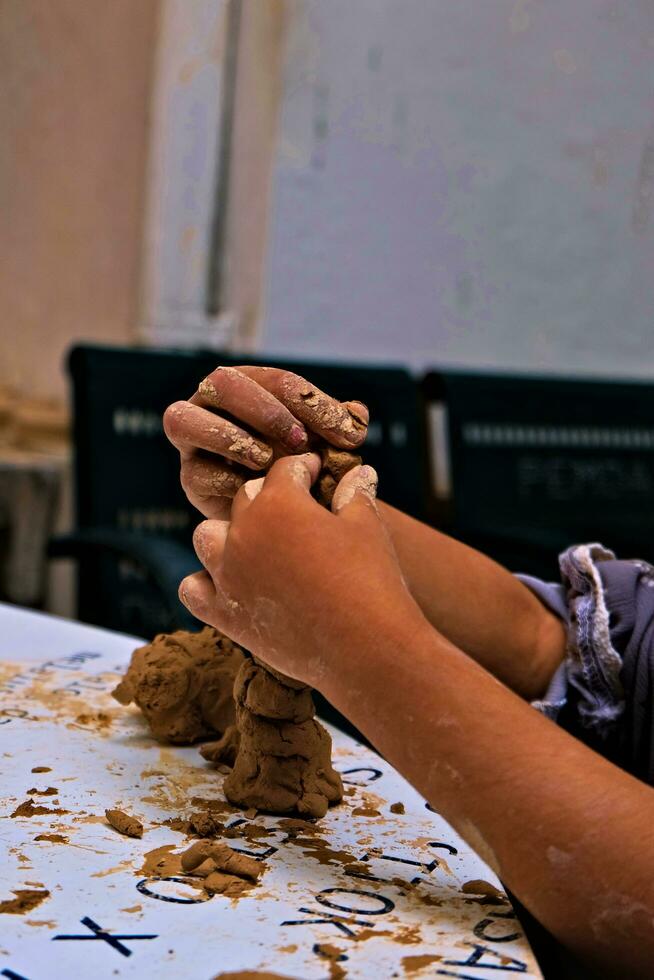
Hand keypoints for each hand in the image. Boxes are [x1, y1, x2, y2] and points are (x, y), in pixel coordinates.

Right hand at [163, 366, 368, 518]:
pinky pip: (195, 472)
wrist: (282, 514)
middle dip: (263, 410)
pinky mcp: (190, 478)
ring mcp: (194, 440)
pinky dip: (227, 481)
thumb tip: (358, 414)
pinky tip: (255, 492)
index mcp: (250, 384)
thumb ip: (341, 425)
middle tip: (299, 442)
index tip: (345, 434)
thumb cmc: (302, 463)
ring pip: (184, 419)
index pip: (275, 380)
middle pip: (221, 383)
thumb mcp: (327, 441)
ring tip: (267, 462)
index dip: (310, 402)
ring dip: (231, 438)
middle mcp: (213, 404)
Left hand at [178, 454, 424, 687]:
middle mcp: (244, 532)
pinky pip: (192, 590)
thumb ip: (355, 494)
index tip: (314, 474)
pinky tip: (229, 584)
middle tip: (294, 511)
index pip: (285, 471)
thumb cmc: (371, 579)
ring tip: (253, 544)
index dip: (303, 468)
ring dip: (227, 535)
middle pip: (246, 498)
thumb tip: (360, 469)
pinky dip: (205, 584)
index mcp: (279, 503)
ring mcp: (228, 574)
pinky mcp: (224, 613)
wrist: (365, 646)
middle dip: (270, 497)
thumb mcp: (367, 527)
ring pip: (206, 536)